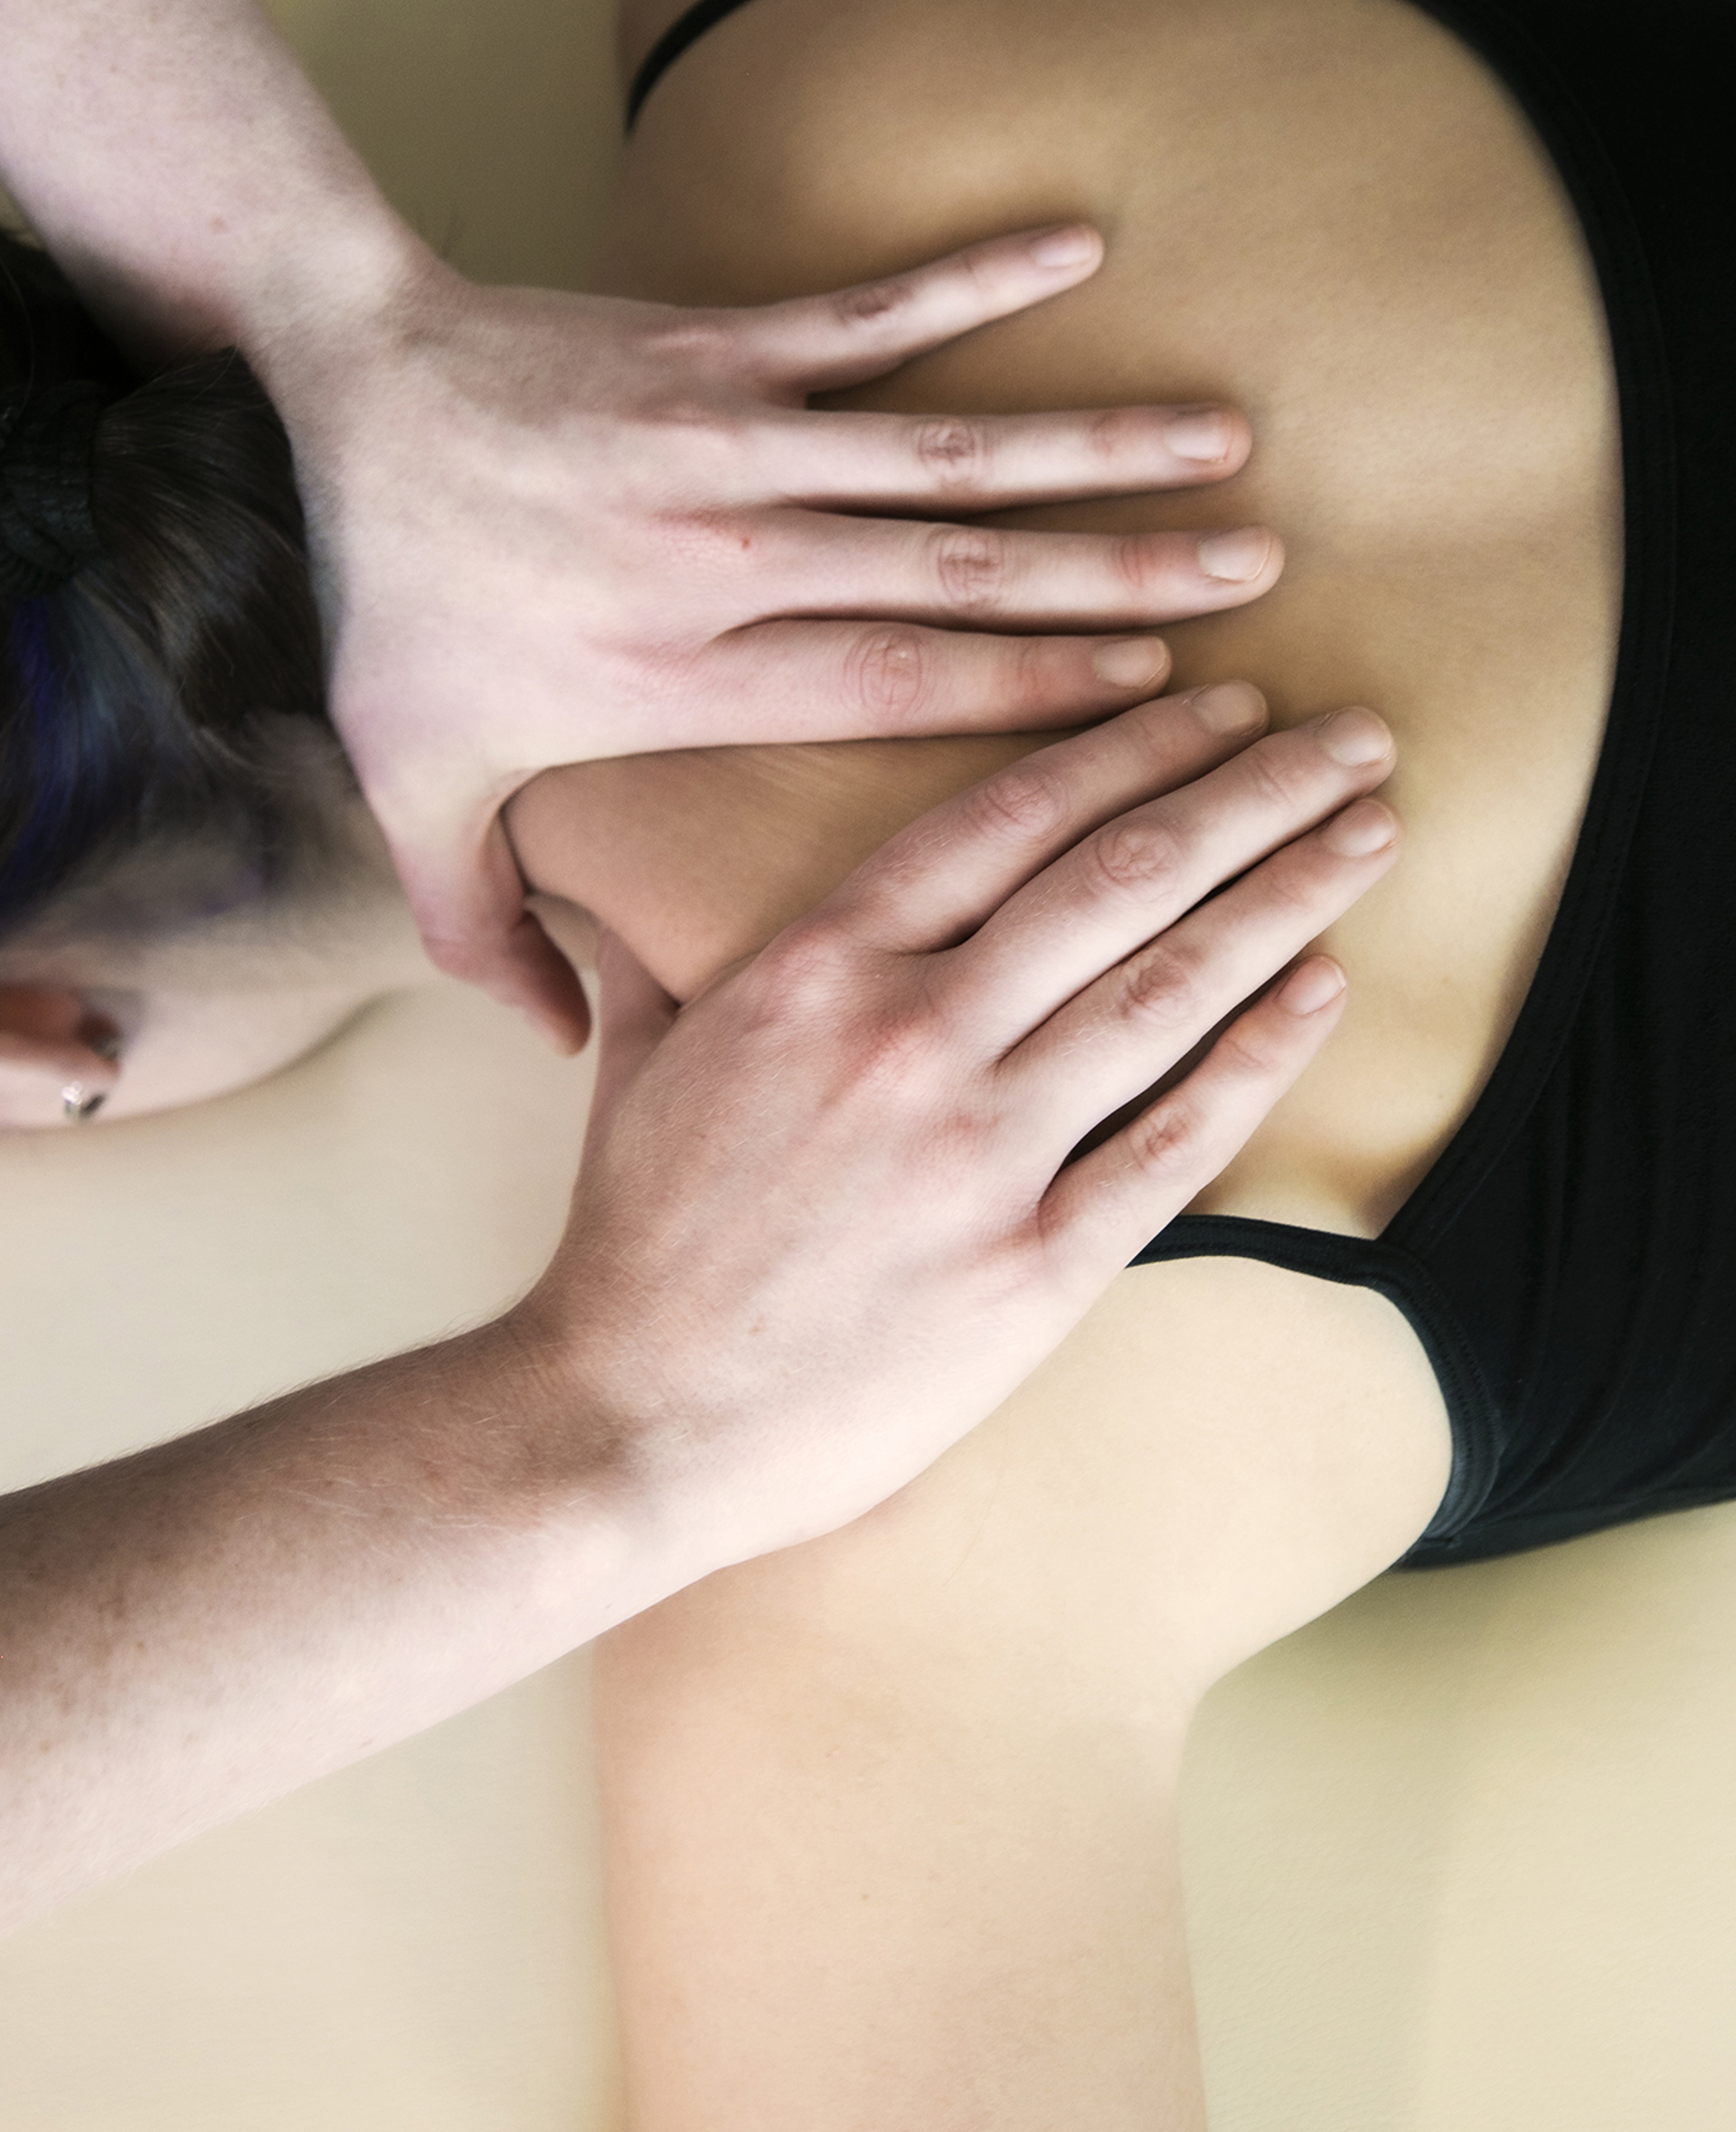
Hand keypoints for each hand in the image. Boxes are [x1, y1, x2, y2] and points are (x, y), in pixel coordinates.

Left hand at [270, 228, 1273, 1047]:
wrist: (332, 397)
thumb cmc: (386, 603)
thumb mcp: (413, 788)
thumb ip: (484, 928)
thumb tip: (563, 1040)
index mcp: (678, 675)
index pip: (892, 690)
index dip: (1034, 693)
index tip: (1158, 697)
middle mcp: (725, 556)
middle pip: (952, 576)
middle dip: (1114, 578)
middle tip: (1249, 580)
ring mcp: (727, 437)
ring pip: (939, 451)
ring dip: (1089, 444)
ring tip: (1221, 442)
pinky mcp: (715, 343)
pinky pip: (863, 312)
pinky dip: (970, 281)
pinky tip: (1080, 253)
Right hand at [529, 686, 1397, 1586]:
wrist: (628, 1426)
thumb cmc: (634, 1248)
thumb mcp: (641, 1070)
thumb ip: (650, 957)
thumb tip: (607, 890)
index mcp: (813, 970)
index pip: (1007, 819)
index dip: (1132, 748)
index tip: (1220, 705)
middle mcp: (910, 1037)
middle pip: (1119, 878)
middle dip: (1252, 791)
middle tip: (1349, 739)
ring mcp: (980, 1153)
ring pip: (1168, 988)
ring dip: (1287, 896)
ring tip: (1369, 830)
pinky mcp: (1032, 1268)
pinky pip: (1174, 1143)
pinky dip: (1259, 1057)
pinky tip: (1325, 990)